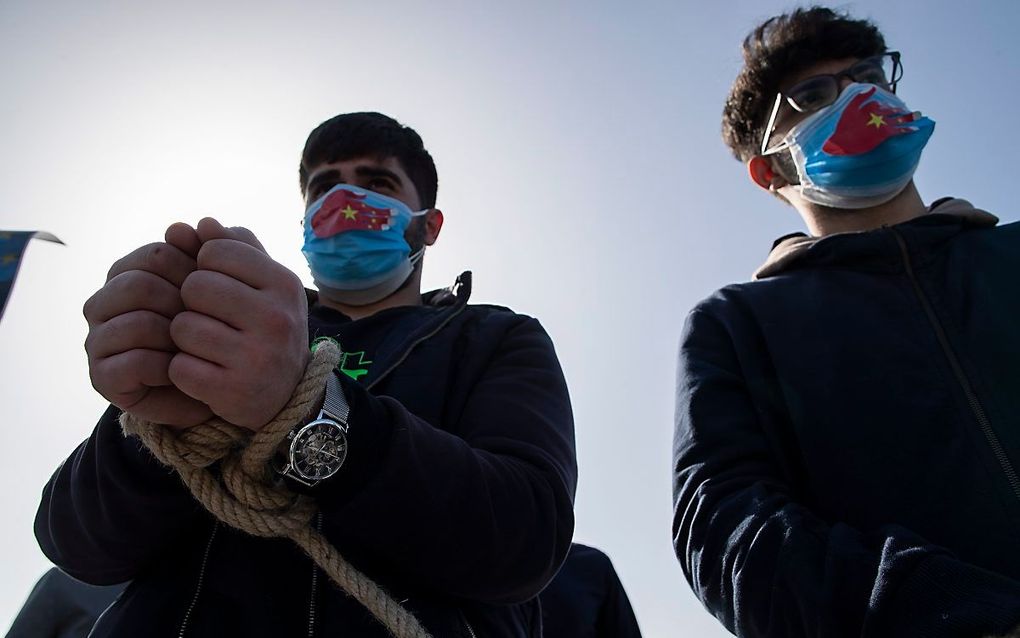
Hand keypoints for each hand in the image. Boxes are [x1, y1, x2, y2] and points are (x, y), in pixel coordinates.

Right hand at [84, 225, 213, 426]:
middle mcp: (105, 303)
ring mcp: (98, 339)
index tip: (224, 290)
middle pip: (141, 284)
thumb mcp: (226, 290)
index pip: (157, 253)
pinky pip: (133, 361)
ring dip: (177, 337)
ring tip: (199, 348)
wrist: (217, 388)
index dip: (195, 270)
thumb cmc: (217, 333)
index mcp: (128, 273)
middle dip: (184, 304)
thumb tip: (197, 223)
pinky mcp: (101, 376)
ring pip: (137, 322)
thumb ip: (219, 252)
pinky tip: (184, 370)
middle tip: (214, 322)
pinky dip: (166, 367)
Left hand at [167, 218, 309, 430]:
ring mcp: (257, 357)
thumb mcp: (264, 283)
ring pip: (183, 327)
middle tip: (210, 319)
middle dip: (191, 303)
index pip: (215, 251)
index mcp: (284, 284)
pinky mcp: (235, 391)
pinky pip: (180, 367)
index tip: (219, 288)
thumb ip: (233, 247)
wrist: (287, 395)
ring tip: (208, 347)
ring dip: (185, 339)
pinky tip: (205, 372)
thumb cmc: (267, 326)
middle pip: (194, 287)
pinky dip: (183, 371)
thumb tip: (200, 222)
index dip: (205, 267)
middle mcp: (277, 318)